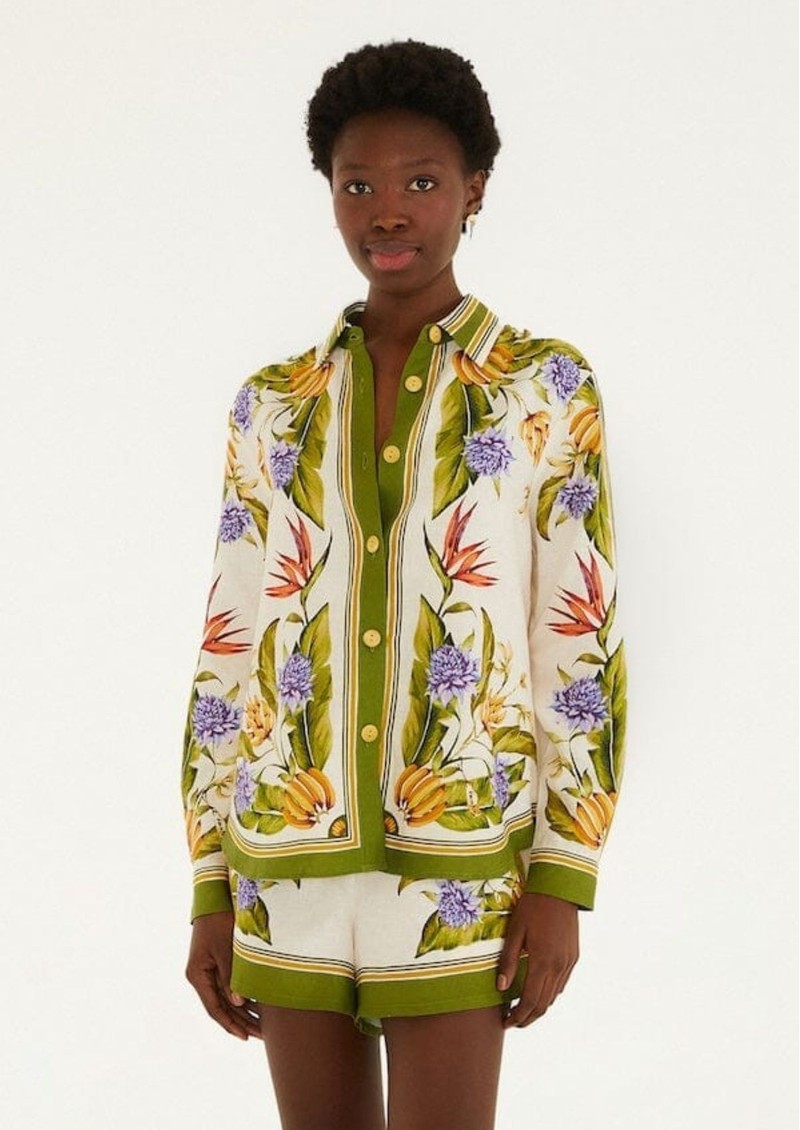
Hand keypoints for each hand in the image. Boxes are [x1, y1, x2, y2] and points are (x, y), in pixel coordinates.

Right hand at [185, 910, 262, 1039]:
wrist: (213, 900)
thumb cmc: (218, 921)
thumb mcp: (225, 949)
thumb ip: (230, 976)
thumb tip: (238, 1003)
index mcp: (197, 975)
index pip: (214, 1008)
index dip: (230, 1023)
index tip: (245, 1036)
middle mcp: (200, 977)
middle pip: (221, 1007)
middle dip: (240, 1022)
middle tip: (261, 1035)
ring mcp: (208, 971)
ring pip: (226, 999)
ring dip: (242, 1012)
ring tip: (261, 1027)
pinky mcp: (216, 965)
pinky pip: (228, 988)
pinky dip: (241, 998)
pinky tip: (256, 1007)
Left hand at [496, 892, 578, 1027]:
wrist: (560, 889)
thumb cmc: (533, 907)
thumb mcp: (515, 931)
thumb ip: (508, 960)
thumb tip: (501, 988)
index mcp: (543, 961)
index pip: (530, 1000)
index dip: (518, 1016)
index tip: (506, 1022)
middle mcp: (559, 966)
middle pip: (543, 1004)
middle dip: (528, 1017)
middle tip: (512, 1022)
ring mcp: (569, 962)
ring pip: (554, 996)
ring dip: (539, 1007)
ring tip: (522, 1010)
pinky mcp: (574, 957)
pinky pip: (561, 983)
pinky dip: (549, 994)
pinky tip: (539, 992)